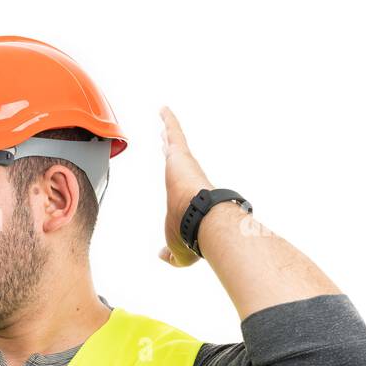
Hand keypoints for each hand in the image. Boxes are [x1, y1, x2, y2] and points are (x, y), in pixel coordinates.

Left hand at [159, 105, 212, 267]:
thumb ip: (171, 255)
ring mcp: (185, 166)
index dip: (174, 175)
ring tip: (163, 117)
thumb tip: (162, 256)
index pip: (179, 183)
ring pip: (175, 143)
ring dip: (170, 130)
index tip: (172, 167)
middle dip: (171, 148)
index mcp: (185, 198)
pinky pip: (174, 132)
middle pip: (177, 159)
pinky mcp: (181, 155)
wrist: (204, 222)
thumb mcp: (178, 251)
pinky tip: (162, 109)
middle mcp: (187, 178)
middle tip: (165, 137)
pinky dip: (169, 120)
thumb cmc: (193, 236)